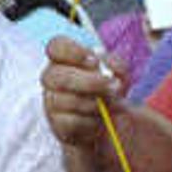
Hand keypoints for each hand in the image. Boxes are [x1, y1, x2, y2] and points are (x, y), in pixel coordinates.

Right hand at [40, 37, 127, 155]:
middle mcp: (52, 78)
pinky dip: (91, 122)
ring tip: (111, 106)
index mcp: (64, 59)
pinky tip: (99, 121)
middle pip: (55, 75)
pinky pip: (71, 123)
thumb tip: (108, 66)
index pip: (56, 46)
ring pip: (66, 101)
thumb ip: (116, 64)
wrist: (110, 122)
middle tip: (112, 86)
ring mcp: (52, 103)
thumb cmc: (108, 89)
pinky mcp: (57, 125)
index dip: (72, 51)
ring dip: (95, 103)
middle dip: (88, 81)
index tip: (95, 61)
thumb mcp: (119, 73)